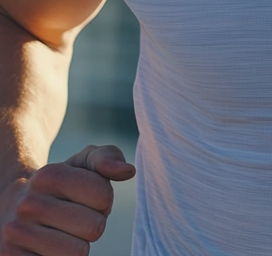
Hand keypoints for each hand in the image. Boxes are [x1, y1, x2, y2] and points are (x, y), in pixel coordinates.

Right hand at [0, 145, 134, 255]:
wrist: (10, 205)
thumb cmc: (59, 184)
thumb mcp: (82, 163)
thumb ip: (108, 158)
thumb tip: (128, 171)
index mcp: (48, 176)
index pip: (103, 196)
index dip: (103, 200)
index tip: (87, 199)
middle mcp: (28, 205)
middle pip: (94, 227)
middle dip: (93, 224)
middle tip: (75, 219)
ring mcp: (14, 235)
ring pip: (76, 253)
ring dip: (78, 246)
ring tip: (63, 233)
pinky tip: (49, 248)